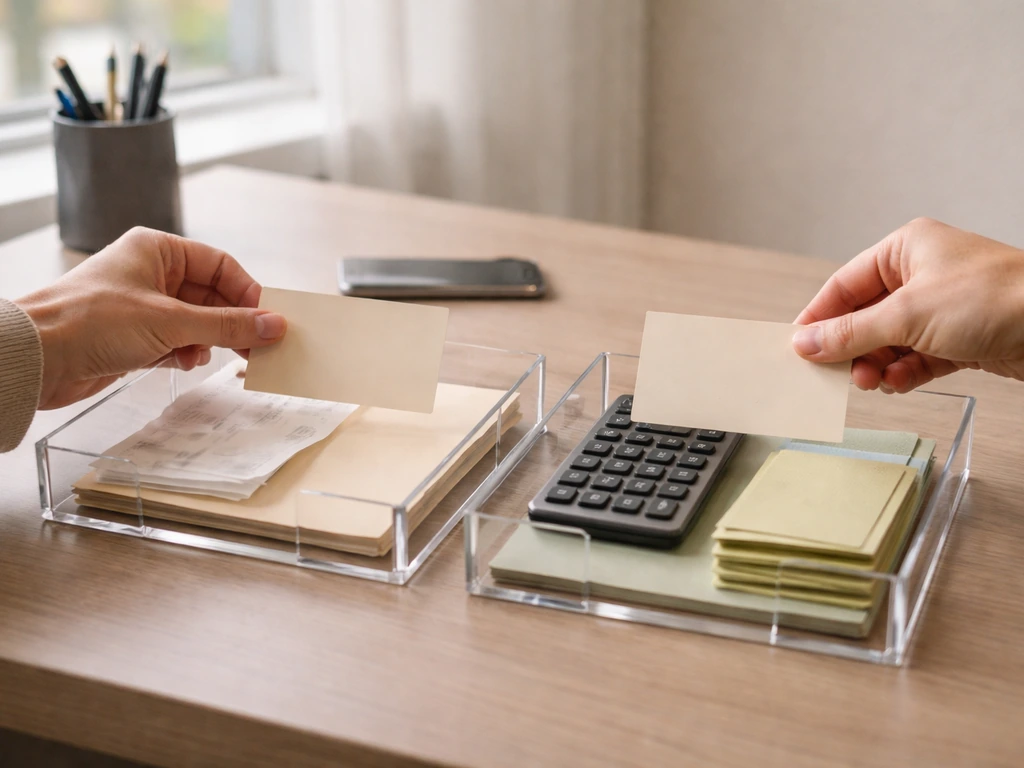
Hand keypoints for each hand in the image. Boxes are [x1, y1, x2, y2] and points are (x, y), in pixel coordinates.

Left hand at [15, 227, 286, 408]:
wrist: (37, 357)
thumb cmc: (89, 321)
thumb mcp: (170, 321)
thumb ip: (227, 325)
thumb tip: (272, 325)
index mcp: (157, 251)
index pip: (219, 266)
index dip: (247, 292)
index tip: (268, 318)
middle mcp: (150, 275)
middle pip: (211, 296)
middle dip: (233, 322)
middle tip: (259, 346)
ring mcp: (142, 307)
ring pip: (196, 322)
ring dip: (210, 341)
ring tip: (218, 356)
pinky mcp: (133, 338)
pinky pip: (177, 343)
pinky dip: (186, 354)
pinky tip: (184, 362)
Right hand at [792, 217, 1023, 392]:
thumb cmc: (995, 298)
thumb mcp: (907, 315)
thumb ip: (850, 333)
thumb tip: (805, 343)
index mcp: (905, 249)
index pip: (844, 285)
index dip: (819, 318)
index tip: (800, 348)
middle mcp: (922, 274)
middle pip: (865, 317)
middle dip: (853, 349)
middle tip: (840, 375)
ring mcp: (943, 306)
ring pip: (890, 341)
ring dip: (878, 364)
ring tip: (874, 381)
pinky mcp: (961, 337)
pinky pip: (917, 357)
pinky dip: (905, 372)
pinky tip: (900, 382)